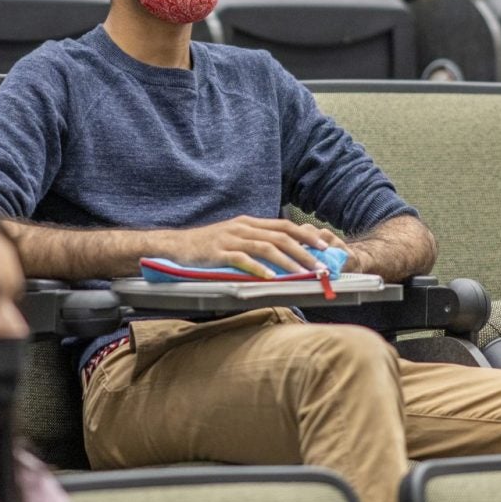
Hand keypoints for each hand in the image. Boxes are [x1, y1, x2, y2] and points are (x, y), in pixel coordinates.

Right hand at [159, 215, 343, 277]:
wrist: (177, 246)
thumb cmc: (208, 245)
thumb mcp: (235, 238)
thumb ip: (256, 242)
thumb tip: (282, 254)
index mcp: (249, 223)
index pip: (284, 226)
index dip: (306, 236)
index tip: (324, 247)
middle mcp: (243, 227)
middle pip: (281, 237)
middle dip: (304, 251)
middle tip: (320, 266)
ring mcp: (231, 238)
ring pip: (266, 247)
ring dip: (288, 261)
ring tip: (303, 274)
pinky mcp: (219, 252)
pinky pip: (243, 260)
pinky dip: (259, 269)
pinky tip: (271, 278)